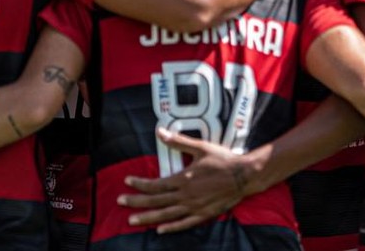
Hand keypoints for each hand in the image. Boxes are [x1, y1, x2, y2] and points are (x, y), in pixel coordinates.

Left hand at [117, 128, 252, 232]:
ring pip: (166, 214)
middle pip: (156, 200)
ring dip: (148, 217)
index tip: (127, 182)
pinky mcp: (204, 214)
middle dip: (136, 201)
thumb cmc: (222, 160)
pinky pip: (184, 223)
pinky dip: (171, 228)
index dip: (139, 184)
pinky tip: (160, 230)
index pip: (155, 184)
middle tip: (121, 201)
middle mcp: (186, 195)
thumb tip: (160, 132)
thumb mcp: (200, 147)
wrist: (243, 175)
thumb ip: (178, 142)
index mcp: (183, 178)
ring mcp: (194, 207)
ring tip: (132, 220)